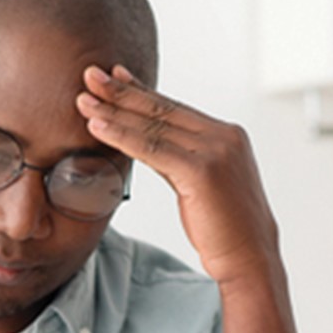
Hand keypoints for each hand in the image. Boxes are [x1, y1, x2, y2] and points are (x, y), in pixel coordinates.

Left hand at [76, 64, 282, 286]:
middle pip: (162, 110)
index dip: (141, 91)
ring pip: (154, 126)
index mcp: (227, 135)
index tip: (115, 76)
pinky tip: (97, 127)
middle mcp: (224, 136)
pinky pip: (152, 149)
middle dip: (122, 92)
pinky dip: (121, 136)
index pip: (175, 108)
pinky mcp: (203, 171)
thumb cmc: (223, 227)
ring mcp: (216, 151)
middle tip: (90, 75)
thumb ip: (176, 159)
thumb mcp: (199, 184)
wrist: (249, 258)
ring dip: (114, 112)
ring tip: (83, 100)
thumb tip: (144, 142)